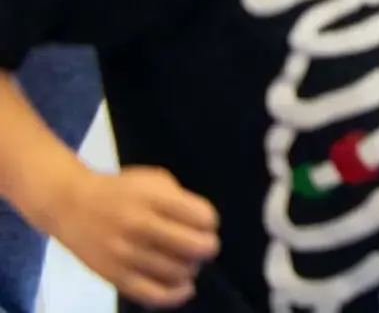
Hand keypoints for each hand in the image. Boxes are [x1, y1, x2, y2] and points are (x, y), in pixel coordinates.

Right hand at [48, 167, 218, 308]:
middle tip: (202, 245)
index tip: (203, 223)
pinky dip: (176, 295)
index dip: (209, 222)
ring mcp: (126, 254)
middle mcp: (140, 226)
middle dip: (207, 247)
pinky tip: (185, 287)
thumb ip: (180, 199)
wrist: (71, 206)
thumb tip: (203, 227)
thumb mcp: (153, 180)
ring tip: (185, 261)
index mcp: (153, 199)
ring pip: (178, 271)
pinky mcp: (114, 276)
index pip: (203, 217)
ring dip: (191, 268)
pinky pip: (154, 294)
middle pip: (196, 247)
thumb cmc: (120, 191)